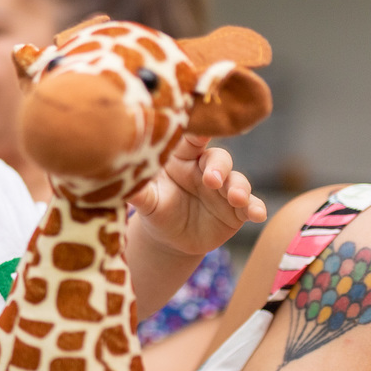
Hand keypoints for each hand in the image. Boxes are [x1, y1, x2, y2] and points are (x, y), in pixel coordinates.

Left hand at [127, 135, 266, 256]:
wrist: (169, 240)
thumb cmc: (156, 210)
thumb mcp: (147, 201)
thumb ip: (137, 191)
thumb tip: (112, 179)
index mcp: (183, 158)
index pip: (193, 140)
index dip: (199, 132)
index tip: (201, 130)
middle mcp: (206, 169)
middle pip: (219, 159)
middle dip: (218, 167)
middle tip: (211, 180)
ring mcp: (225, 189)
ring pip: (238, 181)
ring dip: (239, 188)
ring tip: (235, 197)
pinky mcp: (237, 210)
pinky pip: (250, 206)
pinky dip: (256, 208)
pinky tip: (258, 215)